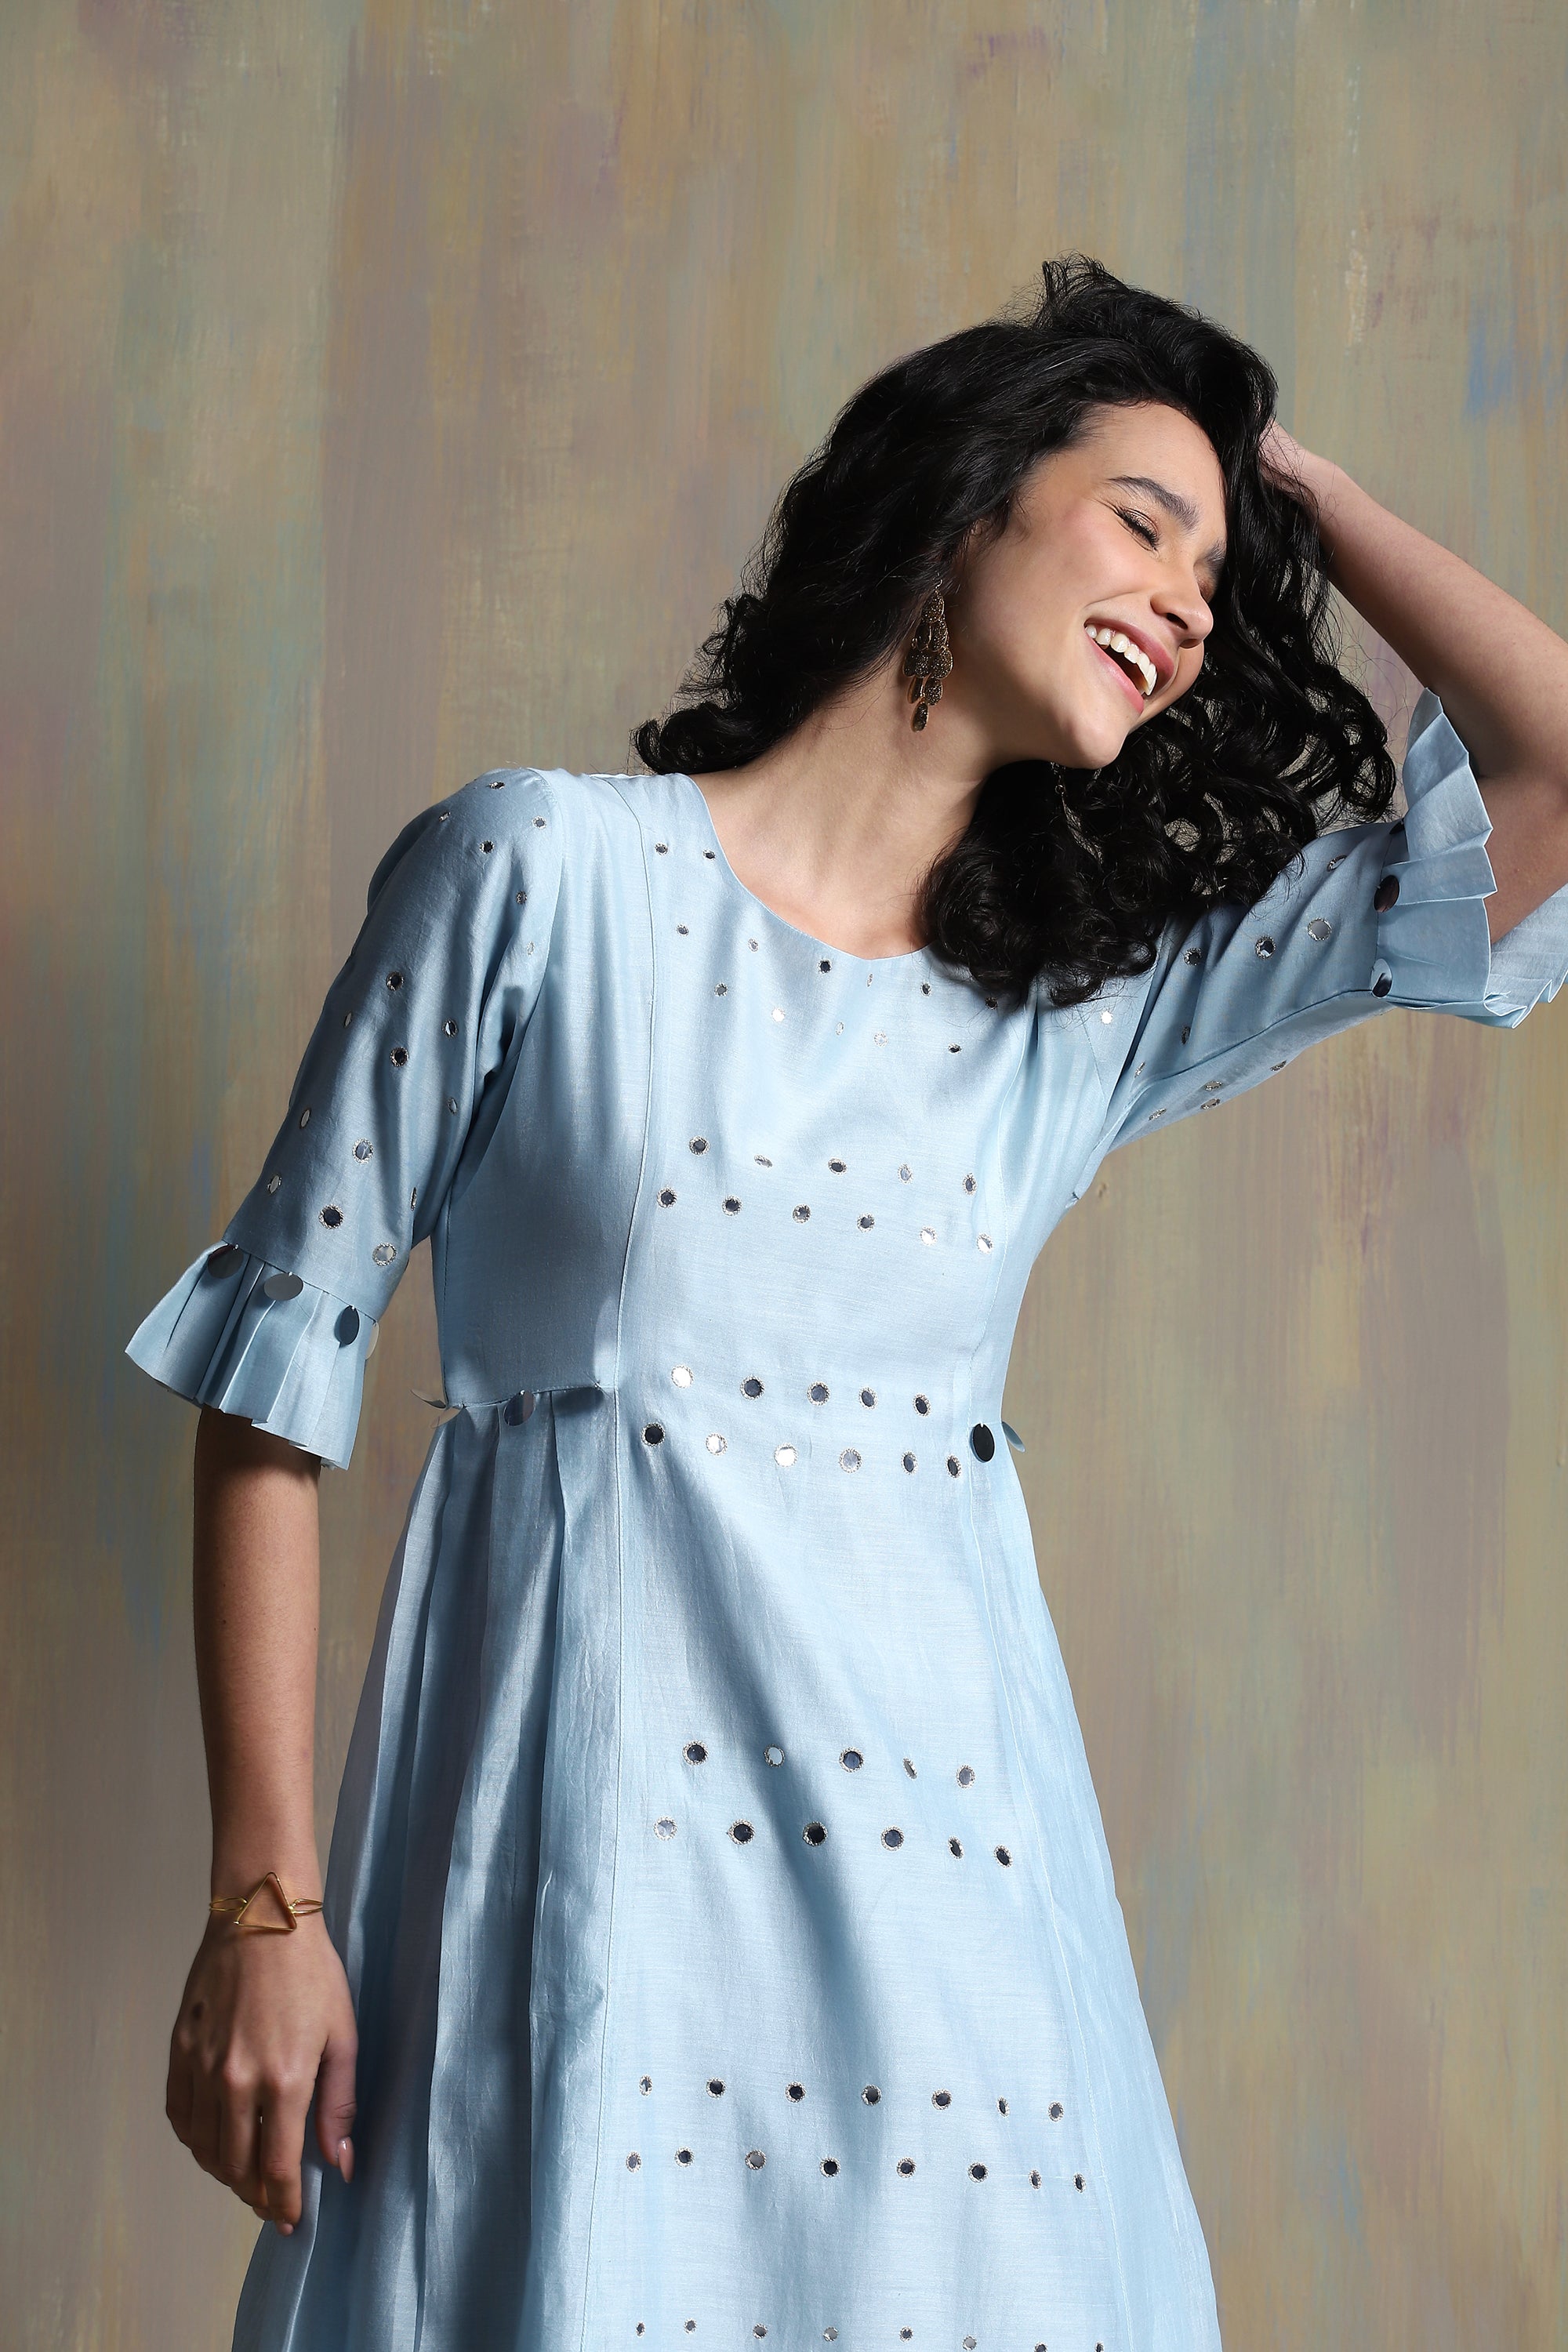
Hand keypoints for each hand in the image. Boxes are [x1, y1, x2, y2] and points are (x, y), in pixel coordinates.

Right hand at [166, 1911, 358, 2233]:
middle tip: (270, 2202)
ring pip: (204, 2148)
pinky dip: (194, 2140)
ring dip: (224, 2172)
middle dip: (255, 2194)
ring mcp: (202, 2067)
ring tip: (245, 2176)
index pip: (276, 2169)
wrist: (262, 1918)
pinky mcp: (179, 2050)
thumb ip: (339, 2105)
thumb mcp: (343, 2035)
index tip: (291, 2219)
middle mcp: (237, 2082)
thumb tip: (339, 2164)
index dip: (283, 2204)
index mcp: (285, 2080)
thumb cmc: (312, 1973)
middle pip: (237, 2167)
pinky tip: (212, 2141)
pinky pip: (179, 2115)